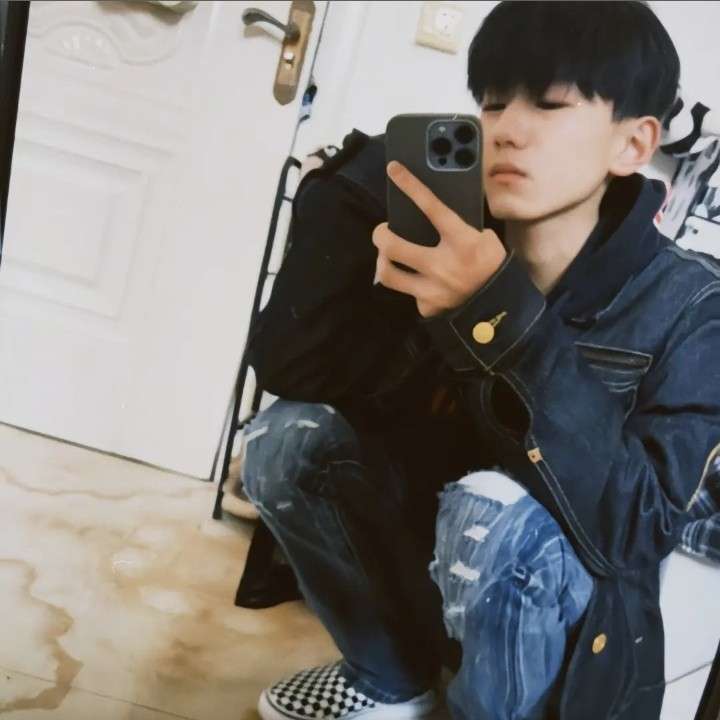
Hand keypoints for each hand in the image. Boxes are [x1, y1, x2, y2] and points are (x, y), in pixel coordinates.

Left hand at [372, 161, 506, 318]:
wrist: (499, 303)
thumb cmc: (491, 264)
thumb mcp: (485, 238)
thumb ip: (459, 226)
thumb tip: (432, 212)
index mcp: (462, 242)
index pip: (431, 207)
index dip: (410, 185)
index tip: (393, 169)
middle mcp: (443, 265)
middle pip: (392, 246)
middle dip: (380, 235)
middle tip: (382, 232)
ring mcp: (432, 289)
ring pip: (388, 273)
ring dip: (383, 262)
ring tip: (388, 256)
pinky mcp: (427, 307)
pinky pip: (407, 294)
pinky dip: (408, 287)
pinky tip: (416, 283)